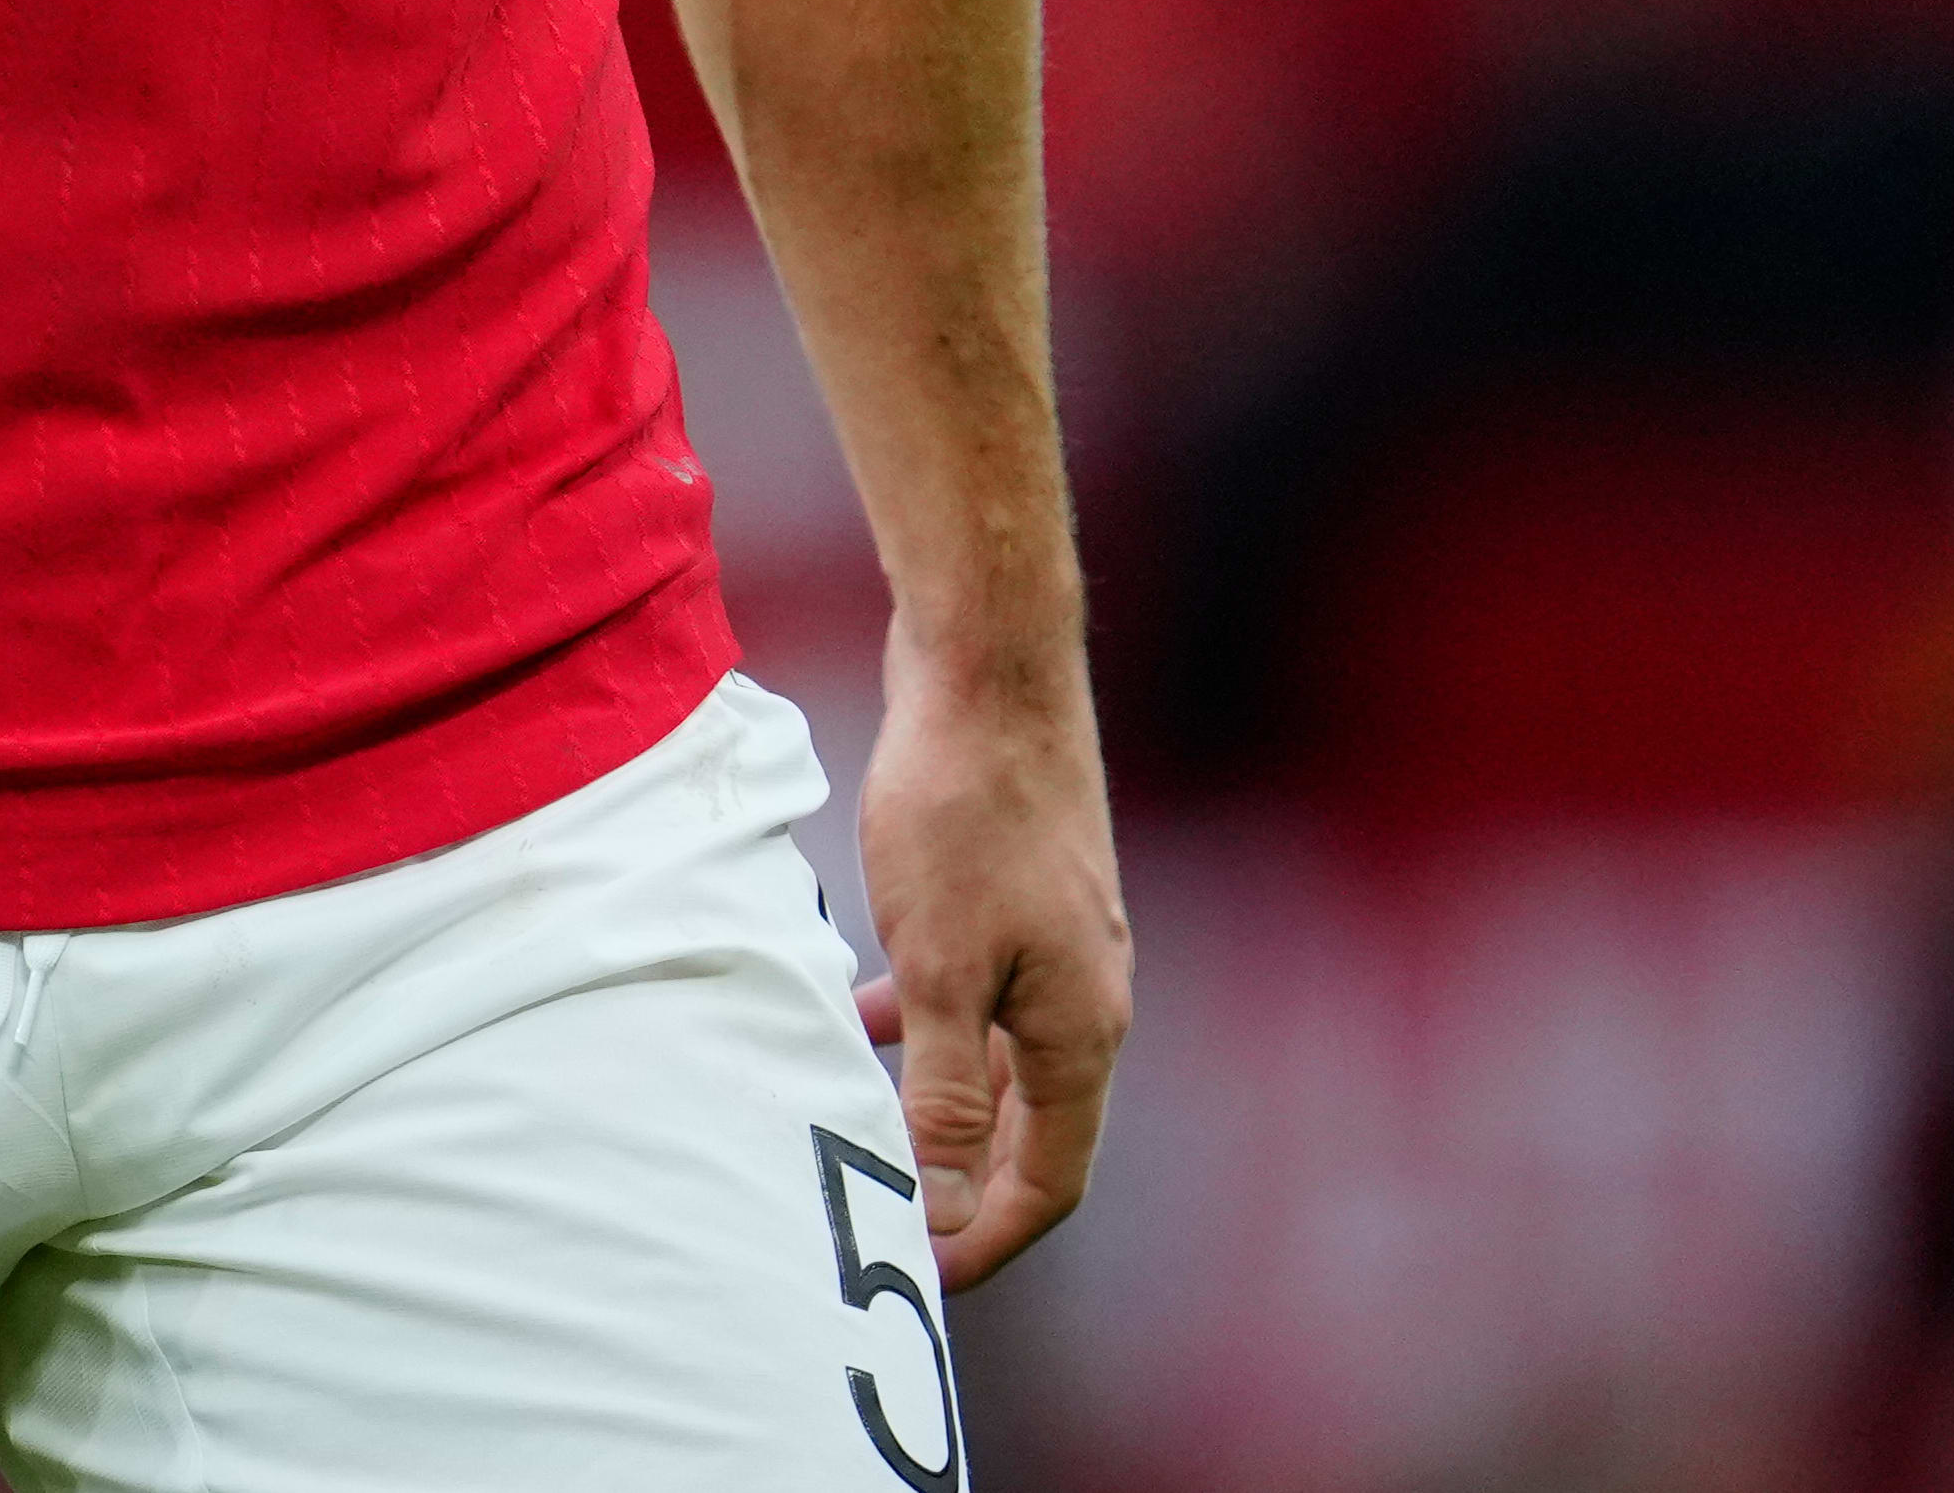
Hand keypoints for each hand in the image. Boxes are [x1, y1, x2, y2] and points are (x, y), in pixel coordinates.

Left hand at [847, 638, 1126, 1286]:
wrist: (989, 674)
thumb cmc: (964, 814)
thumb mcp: (938, 966)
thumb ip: (944, 1088)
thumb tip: (947, 1200)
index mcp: (1082, 1033)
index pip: (1049, 1179)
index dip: (989, 1237)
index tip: (925, 1279)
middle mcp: (1087, 1000)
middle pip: (1033, 1131)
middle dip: (969, 1186)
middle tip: (893, 1224)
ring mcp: (1059, 946)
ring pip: (1003, 1061)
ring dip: (944, 1104)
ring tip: (866, 1128)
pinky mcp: (1021, 898)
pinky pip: (980, 996)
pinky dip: (932, 1024)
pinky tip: (866, 1013)